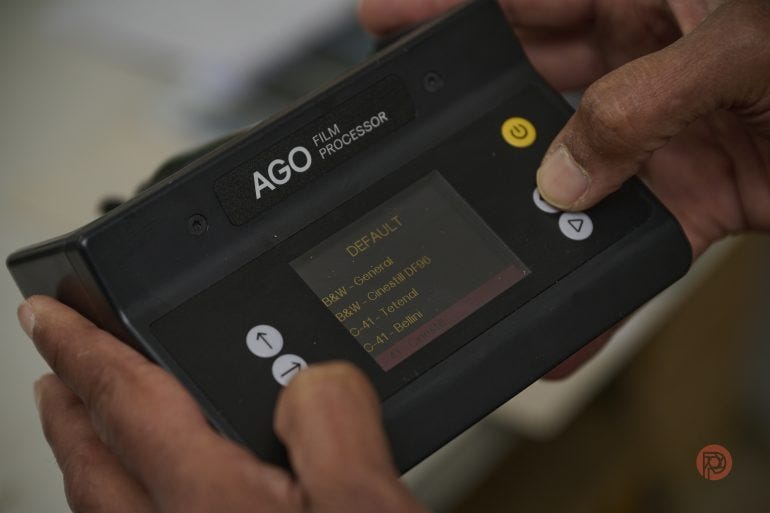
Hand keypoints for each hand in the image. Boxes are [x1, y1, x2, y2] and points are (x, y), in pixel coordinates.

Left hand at [18, 296, 426, 512]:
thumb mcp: (371, 510)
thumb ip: (334, 423)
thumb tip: (311, 376)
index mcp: (210, 509)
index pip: (124, 407)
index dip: (84, 349)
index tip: (47, 312)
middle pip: (90, 469)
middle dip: (65, 410)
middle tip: (50, 369)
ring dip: (87, 460)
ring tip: (88, 427)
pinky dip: (124, 505)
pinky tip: (158, 505)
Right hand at [360, 0, 769, 259]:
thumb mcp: (742, 42)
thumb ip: (638, 104)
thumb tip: (564, 171)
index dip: (443, 6)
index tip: (382, 25)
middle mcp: (641, 57)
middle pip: (529, 91)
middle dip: (475, 128)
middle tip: (425, 158)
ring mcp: (660, 131)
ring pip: (569, 177)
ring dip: (529, 218)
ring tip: (483, 249)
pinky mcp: (692, 193)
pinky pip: (628, 243)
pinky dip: (597, 288)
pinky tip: (565, 318)